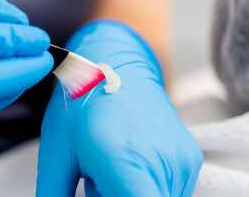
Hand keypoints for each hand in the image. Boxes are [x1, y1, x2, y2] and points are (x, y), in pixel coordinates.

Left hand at [36, 20, 202, 196]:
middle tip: (97, 183)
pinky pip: (171, 191)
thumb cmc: (83, 104)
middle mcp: (164, 165)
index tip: (97, 196)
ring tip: (114, 169)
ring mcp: (182, 161)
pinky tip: (132, 163)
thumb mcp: (59, 155)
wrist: (118, 65)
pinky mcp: (190, 157)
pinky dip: (149, 188)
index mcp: (127, 164)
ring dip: (134, 195)